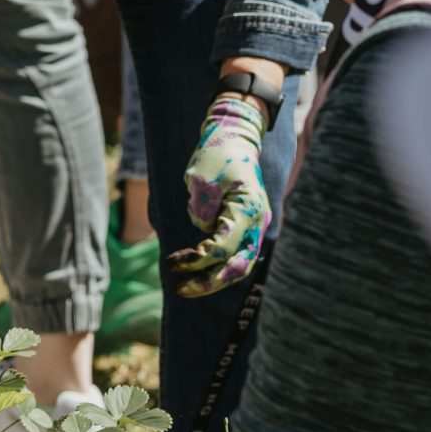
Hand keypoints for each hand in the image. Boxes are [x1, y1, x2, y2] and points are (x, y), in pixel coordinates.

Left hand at [165, 92, 270, 297]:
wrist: (234, 140)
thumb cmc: (217, 157)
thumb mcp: (201, 180)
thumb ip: (203, 209)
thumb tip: (205, 233)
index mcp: (248, 210)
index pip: (224, 247)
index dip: (197, 260)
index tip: (173, 262)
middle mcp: (257, 222)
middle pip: (238, 266)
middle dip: (209, 283)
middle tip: (180, 290)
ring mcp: (255, 226)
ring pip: (239, 264)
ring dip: (213, 278)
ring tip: (184, 286)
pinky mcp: (246, 227)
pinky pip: (234, 253)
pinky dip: (216, 264)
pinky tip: (193, 265)